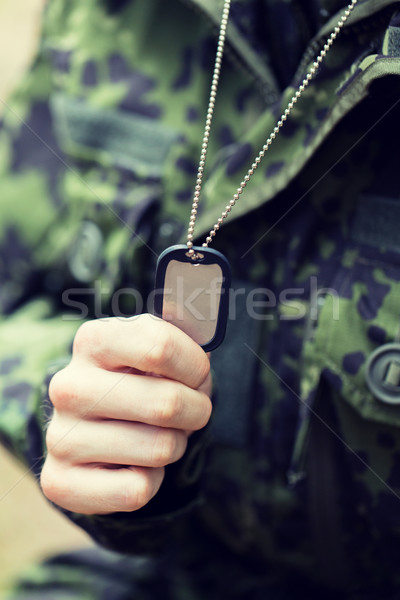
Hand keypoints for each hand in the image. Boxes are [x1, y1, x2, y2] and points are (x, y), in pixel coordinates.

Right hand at [41, 314, 211, 514]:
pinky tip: (134, 463)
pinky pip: (138, 489)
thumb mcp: (158, 349)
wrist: (94, 426)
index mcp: (93, 341)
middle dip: (196, 411)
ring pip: (160, 449)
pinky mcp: (60, 482)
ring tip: (157, 434)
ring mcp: (61, 436)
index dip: (195, 367)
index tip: (196, 375)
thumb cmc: (139, 381)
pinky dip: (152, 479)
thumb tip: (205, 337)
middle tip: (189, 411)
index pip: (161, 347)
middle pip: (167, 404)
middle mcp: (68, 386)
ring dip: (174, 445)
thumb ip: (182, 339)